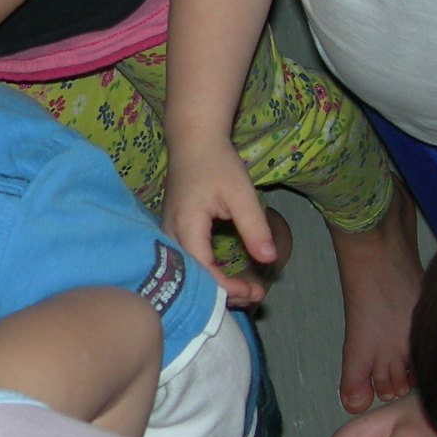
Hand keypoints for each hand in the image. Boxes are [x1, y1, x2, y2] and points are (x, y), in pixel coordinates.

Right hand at [164, 133, 276, 307]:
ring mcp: (167, 237)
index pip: (203, 273)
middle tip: (258, 294)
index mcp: (185, 227)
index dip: (229, 289)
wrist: (193, 142)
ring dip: (217, 287)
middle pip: (193, 280)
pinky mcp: (172, 235)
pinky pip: (187, 264)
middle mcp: (169, 237)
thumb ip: (254, 227)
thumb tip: (269, 259)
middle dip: (226, 294)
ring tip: (248, 288)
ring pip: (188, 275)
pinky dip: (209, 275)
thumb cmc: (216, 164)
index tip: (256, 291)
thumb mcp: (241, 194)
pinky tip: (230, 277)